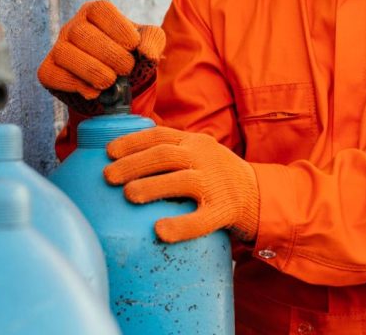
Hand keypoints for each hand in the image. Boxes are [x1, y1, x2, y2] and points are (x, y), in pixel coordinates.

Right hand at [37, 0, 164, 113]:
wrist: (116, 83)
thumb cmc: (130, 55)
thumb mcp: (148, 43)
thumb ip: (152, 40)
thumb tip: (145, 52)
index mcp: (95, 12)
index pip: (100, 10)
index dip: (118, 28)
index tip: (133, 46)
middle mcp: (73, 26)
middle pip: (81, 32)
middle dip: (108, 54)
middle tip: (125, 69)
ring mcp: (58, 47)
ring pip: (64, 53)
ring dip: (91, 70)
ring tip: (110, 81)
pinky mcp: (49, 70)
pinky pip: (52, 74)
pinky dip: (74, 84)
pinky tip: (93, 91)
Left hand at [103, 127, 259, 242]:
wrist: (257, 193)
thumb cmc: (215, 174)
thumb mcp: (197, 152)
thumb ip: (169, 150)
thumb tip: (122, 155)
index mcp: (194, 142)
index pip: (159, 135)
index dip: (132, 141)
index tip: (108, 152)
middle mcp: (203, 159)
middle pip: (165, 155)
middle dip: (133, 164)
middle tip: (108, 176)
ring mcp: (215, 184)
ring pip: (182, 181)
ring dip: (152, 187)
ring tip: (128, 195)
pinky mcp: (224, 211)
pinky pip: (201, 220)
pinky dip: (180, 225)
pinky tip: (160, 231)